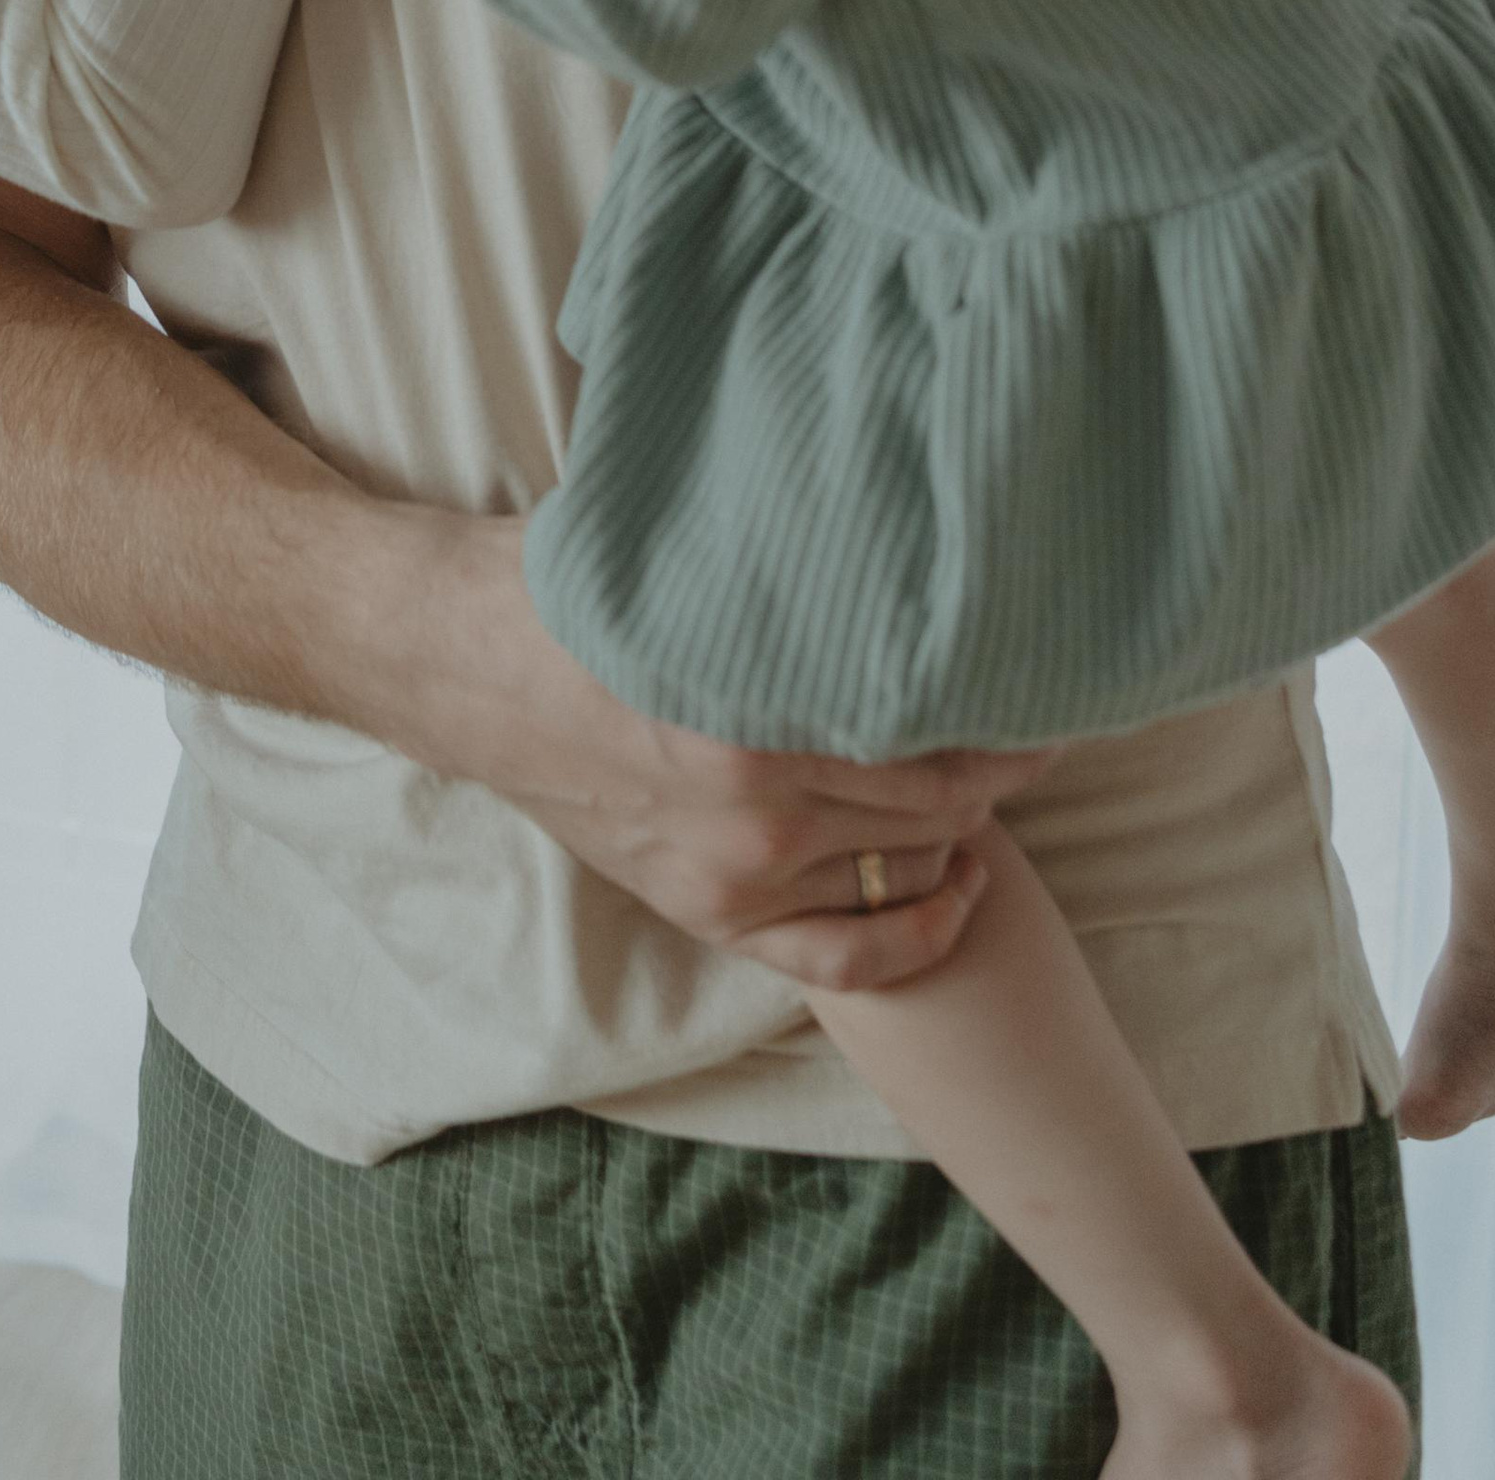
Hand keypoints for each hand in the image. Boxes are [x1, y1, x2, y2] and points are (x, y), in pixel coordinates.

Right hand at [385, 515, 1047, 992]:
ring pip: (903, 868)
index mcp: (752, 723)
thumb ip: (790, 578)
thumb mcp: (688, 565)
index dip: (1003, 705)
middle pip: (936, 805)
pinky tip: (962, 887)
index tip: (1042, 668)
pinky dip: (920, 934)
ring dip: (961, 824)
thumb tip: (892, 535)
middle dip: (998, 761)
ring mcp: (732, 878)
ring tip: (992, 767)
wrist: (451, 659)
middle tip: (1038, 711)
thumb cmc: (567, 585)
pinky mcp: (708, 911)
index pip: (931, 734)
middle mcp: (755, 818)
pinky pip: (846, 959)